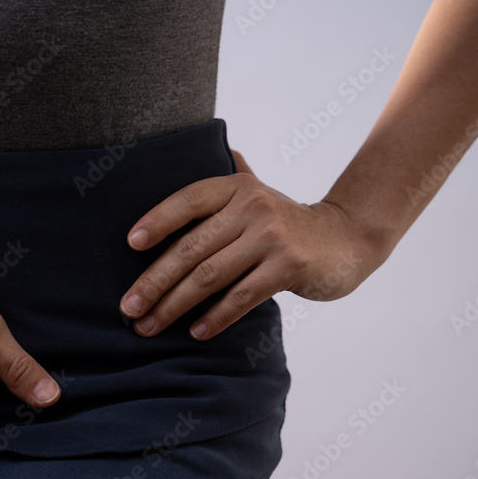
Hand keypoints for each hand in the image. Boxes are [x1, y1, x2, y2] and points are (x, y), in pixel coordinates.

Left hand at [118, 151, 385, 339]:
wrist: (349, 239)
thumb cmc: (290, 222)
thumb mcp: (260, 191)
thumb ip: (235, 174)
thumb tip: (218, 146)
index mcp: (237, 187)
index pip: (188, 200)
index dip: (158, 220)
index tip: (130, 244)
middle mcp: (252, 207)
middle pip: (190, 248)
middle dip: (154, 282)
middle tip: (128, 308)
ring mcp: (271, 237)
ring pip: (209, 276)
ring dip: (174, 306)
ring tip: (150, 326)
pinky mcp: (288, 266)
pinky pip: (241, 296)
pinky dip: (215, 317)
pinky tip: (195, 332)